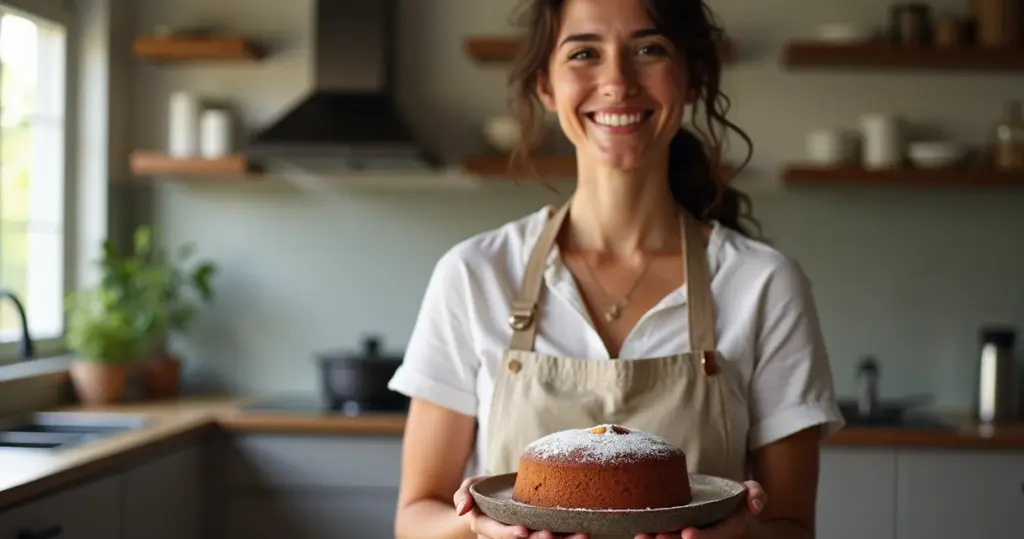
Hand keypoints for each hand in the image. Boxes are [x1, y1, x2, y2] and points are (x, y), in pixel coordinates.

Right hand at [454, 475, 588, 538]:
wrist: (500, 495)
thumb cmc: (484, 490)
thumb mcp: (470, 487)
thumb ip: (464, 494)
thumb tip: (463, 510)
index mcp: (486, 527)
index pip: (497, 533)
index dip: (509, 534)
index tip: (523, 531)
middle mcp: (506, 536)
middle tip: (553, 535)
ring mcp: (524, 537)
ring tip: (581, 536)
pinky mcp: (541, 533)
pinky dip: (570, 538)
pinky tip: (586, 533)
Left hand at [634, 480, 765, 538]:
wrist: (722, 498)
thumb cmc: (736, 495)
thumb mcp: (751, 491)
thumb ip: (756, 494)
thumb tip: (754, 507)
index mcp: (727, 529)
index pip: (715, 536)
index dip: (702, 537)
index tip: (687, 533)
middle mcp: (709, 534)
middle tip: (656, 537)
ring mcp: (694, 533)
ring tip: (642, 537)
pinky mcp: (678, 529)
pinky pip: (666, 534)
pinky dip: (652, 534)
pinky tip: (639, 532)